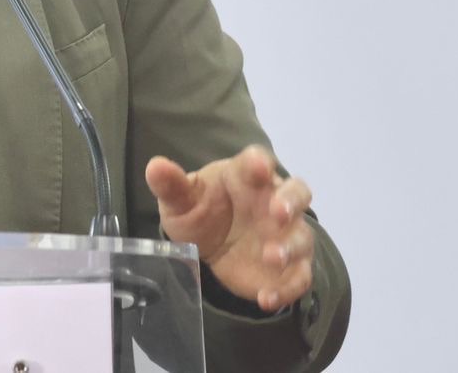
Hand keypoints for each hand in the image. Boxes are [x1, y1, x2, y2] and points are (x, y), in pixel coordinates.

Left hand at [145, 144, 313, 313]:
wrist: (209, 247)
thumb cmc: (199, 212)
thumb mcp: (180, 201)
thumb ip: (172, 185)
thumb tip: (155, 166)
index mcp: (246, 176)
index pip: (258, 161)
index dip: (259, 162)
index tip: (258, 166)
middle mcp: (273, 201)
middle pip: (298, 192)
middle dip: (290, 201)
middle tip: (278, 213)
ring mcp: (285, 234)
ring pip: (302, 236)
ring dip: (290, 246)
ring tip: (271, 257)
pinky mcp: (289, 266)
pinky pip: (299, 276)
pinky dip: (288, 287)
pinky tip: (267, 297)